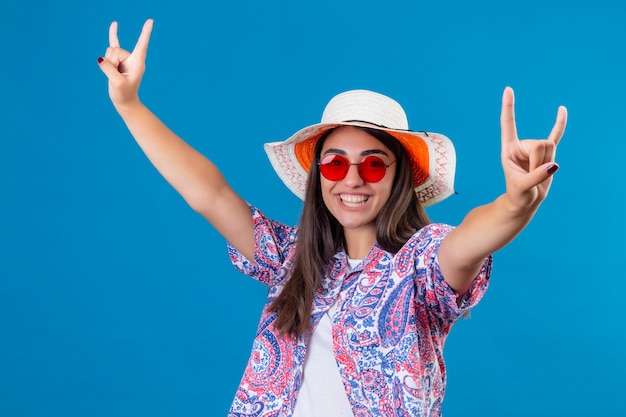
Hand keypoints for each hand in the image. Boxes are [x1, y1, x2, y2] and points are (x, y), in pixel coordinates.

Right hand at [97, 19, 152, 107]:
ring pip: (109, 51)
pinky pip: (114, 44)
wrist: (124, 101)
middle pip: (115, 50)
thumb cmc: (124, 94)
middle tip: (117, 76)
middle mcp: (132, 58)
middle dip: (111, 62)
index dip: (145, 33)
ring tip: (114, 74)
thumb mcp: (117, 83)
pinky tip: (114, 24)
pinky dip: (113, 34)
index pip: (141, 45)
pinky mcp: (118, 59)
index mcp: (138, 63)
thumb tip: (101, 59)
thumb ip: (109, 70)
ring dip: (108, 63)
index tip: (150, 21)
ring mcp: (125, 58)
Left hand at [499, 86, 567, 210]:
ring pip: (550, 147)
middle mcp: (521, 145)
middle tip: (531, 176)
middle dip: (539, 163)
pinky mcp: (547, 153)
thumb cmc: (518, 194)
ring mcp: (534, 148)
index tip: (508, 90)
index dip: (508, 108)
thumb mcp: (522, 188)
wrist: (525, 200)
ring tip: (537, 175)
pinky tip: (562, 110)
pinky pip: (555, 136)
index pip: (508, 124)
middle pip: (539, 144)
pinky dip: (559, 124)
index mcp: (508, 149)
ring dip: (547, 165)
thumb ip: (536, 177)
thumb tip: (553, 165)